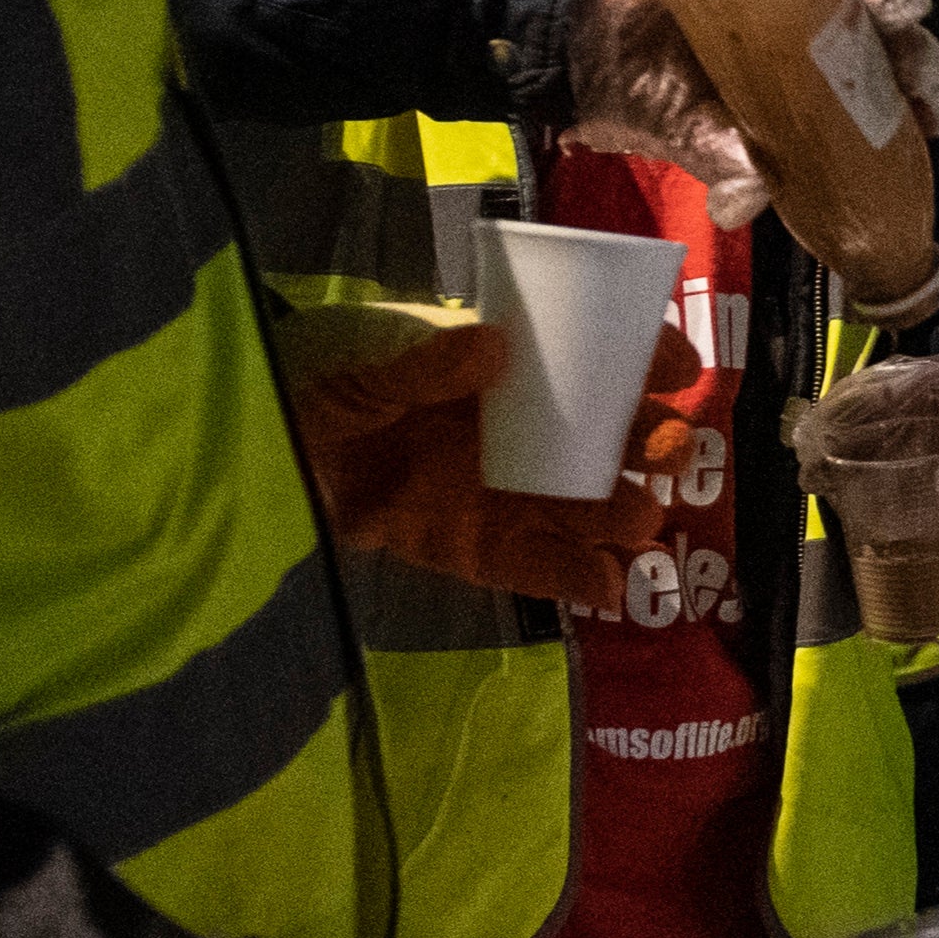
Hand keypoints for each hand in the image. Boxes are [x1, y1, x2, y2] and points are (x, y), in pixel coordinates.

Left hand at [273, 299, 687, 609]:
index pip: (598, 356)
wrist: (259, 464)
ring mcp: (507, 495)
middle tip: (661, 449)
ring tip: (635, 521)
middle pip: (614, 438)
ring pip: (594, 506)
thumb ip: (423, 360)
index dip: (649, 360)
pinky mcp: (480, 552)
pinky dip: (582, 582)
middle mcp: (524, 431)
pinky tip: (607, 589)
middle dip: (654, 444)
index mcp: (506, 368)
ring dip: (627, 513)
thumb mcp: (364, 362)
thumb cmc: (315, 385)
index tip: (679, 370)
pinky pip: (545, 570)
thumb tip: (496, 348)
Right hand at [569, 0, 938, 226]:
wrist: (587, 46)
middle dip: (926, 48)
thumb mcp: (704, 142)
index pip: (903, 84)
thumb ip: (734, 167)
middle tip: (935, 69)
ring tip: (892, 5)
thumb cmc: (657, 97)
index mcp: (829, 75)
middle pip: (899, 24)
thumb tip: (750, 201)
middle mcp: (828, 16)